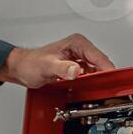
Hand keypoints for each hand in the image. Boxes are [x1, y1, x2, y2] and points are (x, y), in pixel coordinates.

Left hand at [0, 34, 114, 87]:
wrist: (22, 69)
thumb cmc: (31, 63)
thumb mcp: (47, 66)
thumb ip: (63, 68)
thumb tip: (76, 71)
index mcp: (77, 43)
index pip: (99, 57)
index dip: (107, 70)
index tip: (110, 81)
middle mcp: (80, 49)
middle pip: (101, 64)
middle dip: (103, 77)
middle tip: (103, 89)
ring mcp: (79, 58)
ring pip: (97, 71)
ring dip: (97, 81)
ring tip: (94, 90)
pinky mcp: (77, 68)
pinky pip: (90, 76)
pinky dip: (90, 83)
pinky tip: (86, 89)